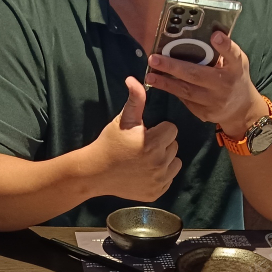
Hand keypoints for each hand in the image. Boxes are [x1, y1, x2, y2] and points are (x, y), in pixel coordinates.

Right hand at [83, 77, 181, 200]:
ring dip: (165, 158)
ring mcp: (158, 180)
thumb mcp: (123, 120)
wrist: (96, 173)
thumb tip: (134, 79)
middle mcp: (159, 164)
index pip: (172, 130)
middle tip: (143, 146)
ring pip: (175, 162)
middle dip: (162, 144)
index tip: (146, 133)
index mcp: (153, 144)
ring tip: (146, 158)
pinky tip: (145, 171)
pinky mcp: (156, 192)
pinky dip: (161, 175)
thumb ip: (135, 100)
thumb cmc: (110, 143)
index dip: (160, 129)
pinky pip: (169, 178)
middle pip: (174, 146)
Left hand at [146, 32, 269, 138]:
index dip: (224, 45)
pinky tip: (160, 84)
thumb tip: (201, 35)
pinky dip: (173, 90)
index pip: (233, 55)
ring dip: (166, 83)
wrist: (241, 110)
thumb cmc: (235, 78)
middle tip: (154, 59)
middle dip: (173, 67)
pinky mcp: (205, 113)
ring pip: (186, 91)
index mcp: (236, 68)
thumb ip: (223, 51)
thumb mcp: (236, 62)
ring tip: (150, 75)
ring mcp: (214, 102)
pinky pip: (185, 100)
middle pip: (196, 74)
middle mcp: (225, 85)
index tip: (215, 36)